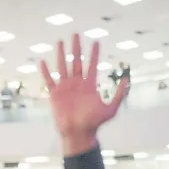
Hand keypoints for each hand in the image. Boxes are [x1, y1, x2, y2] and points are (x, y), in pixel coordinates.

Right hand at [39, 34, 126, 153]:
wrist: (78, 133)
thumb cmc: (94, 123)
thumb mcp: (110, 109)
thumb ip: (118, 95)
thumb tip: (125, 80)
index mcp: (89, 85)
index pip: (92, 65)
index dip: (94, 54)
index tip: (96, 42)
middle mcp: (77, 84)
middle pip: (76, 61)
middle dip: (76, 48)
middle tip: (76, 34)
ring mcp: (65, 88)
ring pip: (63, 67)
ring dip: (61, 54)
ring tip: (60, 41)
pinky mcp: (55, 95)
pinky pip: (49, 81)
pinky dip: (46, 72)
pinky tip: (43, 62)